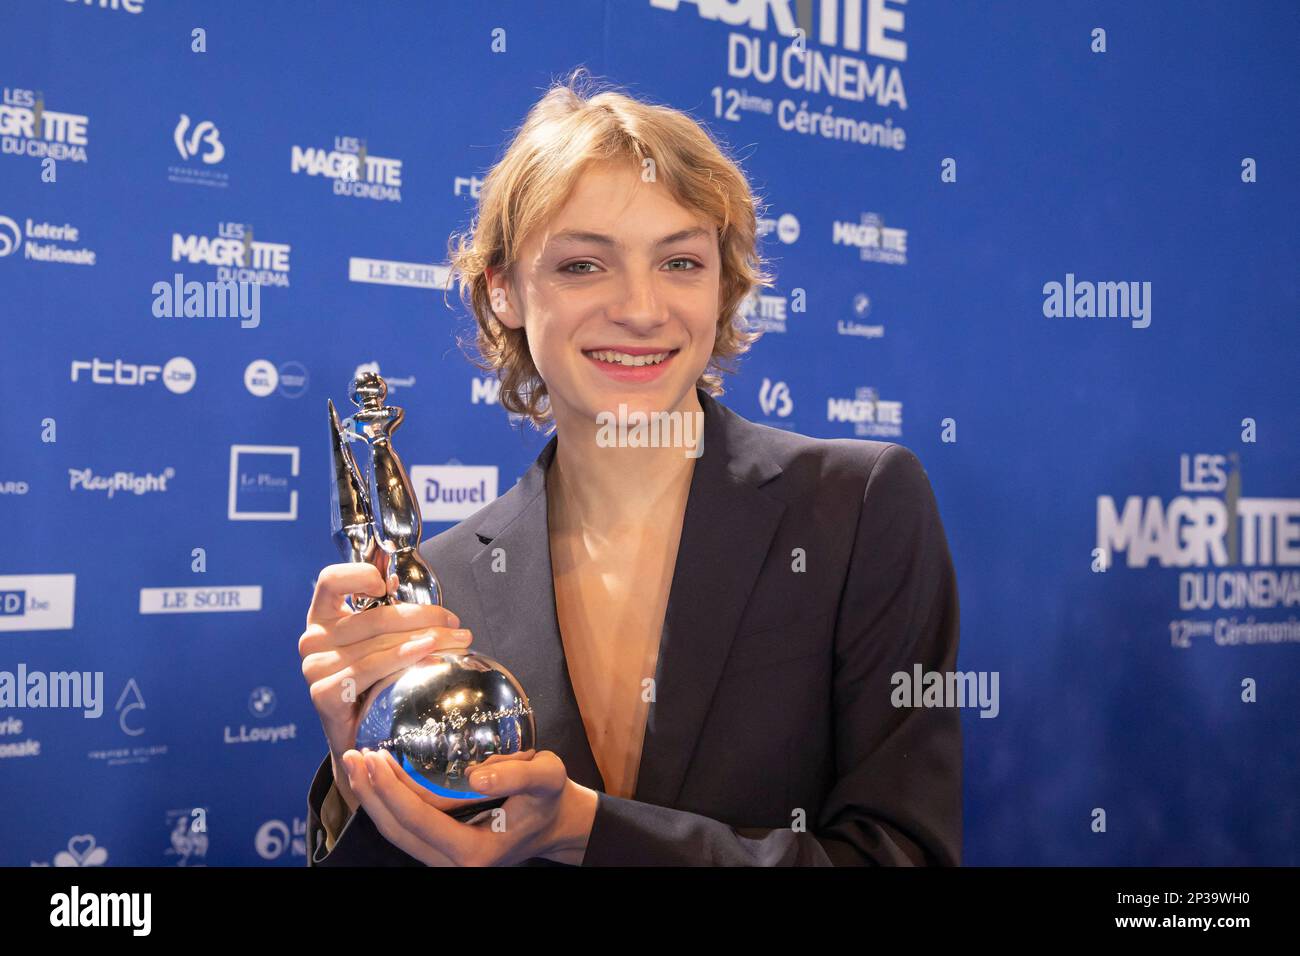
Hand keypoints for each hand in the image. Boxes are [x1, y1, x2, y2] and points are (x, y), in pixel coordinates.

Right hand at [298, 561, 472, 811]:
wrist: (359, 740)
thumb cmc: (373, 683)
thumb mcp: (377, 641)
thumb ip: (386, 612)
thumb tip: (407, 586)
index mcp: (322, 617)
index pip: (331, 581)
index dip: (359, 575)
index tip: (388, 584)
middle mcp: (313, 640)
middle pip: (373, 616)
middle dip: (424, 617)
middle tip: (456, 624)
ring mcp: (314, 667)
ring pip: (380, 642)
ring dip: (426, 638)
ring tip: (457, 641)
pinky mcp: (323, 693)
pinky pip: (372, 668)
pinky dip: (404, 659)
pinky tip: (429, 654)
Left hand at [341, 747, 599, 865]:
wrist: (554, 825)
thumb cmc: (549, 799)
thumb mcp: (547, 777)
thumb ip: (519, 775)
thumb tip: (476, 776)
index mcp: (473, 851)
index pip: (419, 820)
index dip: (391, 790)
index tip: (375, 756)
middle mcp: (452, 863)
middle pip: (397, 830)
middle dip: (370, 794)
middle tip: (354, 755)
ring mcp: (443, 859)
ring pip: (395, 833)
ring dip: (372, 799)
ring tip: (355, 764)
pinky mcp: (440, 848)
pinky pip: (405, 828)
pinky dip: (387, 803)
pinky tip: (377, 777)